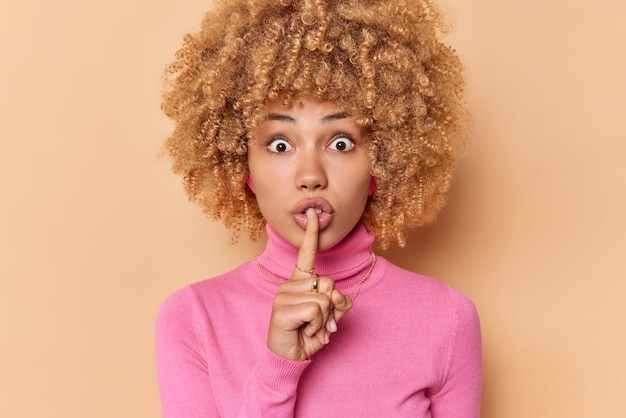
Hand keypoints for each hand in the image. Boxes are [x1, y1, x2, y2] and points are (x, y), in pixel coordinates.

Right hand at [267, 209, 352, 361]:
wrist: (290, 357)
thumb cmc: (308, 334)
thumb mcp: (330, 317)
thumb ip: (338, 303)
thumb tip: (340, 298)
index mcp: (299, 282)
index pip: (306, 254)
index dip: (311, 234)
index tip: (313, 213)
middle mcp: (289, 285)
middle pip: (329, 283)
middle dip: (332, 307)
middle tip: (318, 322)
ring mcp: (284, 296)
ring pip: (325, 299)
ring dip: (325, 320)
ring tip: (310, 328)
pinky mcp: (282, 309)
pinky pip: (316, 310)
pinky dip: (318, 325)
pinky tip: (305, 331)